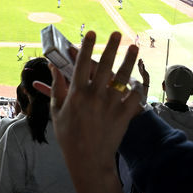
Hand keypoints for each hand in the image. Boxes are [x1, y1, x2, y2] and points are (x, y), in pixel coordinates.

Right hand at [33, 31, 146, 173]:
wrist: (88, 160)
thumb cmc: (68, 135)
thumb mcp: (57, 111)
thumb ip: (57, 87)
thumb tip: (53, 67)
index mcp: (77, 94)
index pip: (81, 64)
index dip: (86, 47)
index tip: (91, 33)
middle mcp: (95, 96)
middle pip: (104, 66)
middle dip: (111, 47)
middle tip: (116, 33)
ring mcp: (111, 106)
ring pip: (122, 78)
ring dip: (128, 61)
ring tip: (134, 47)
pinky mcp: (123, 116)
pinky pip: (133, 98)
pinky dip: (137, 89)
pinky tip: (140, 79)